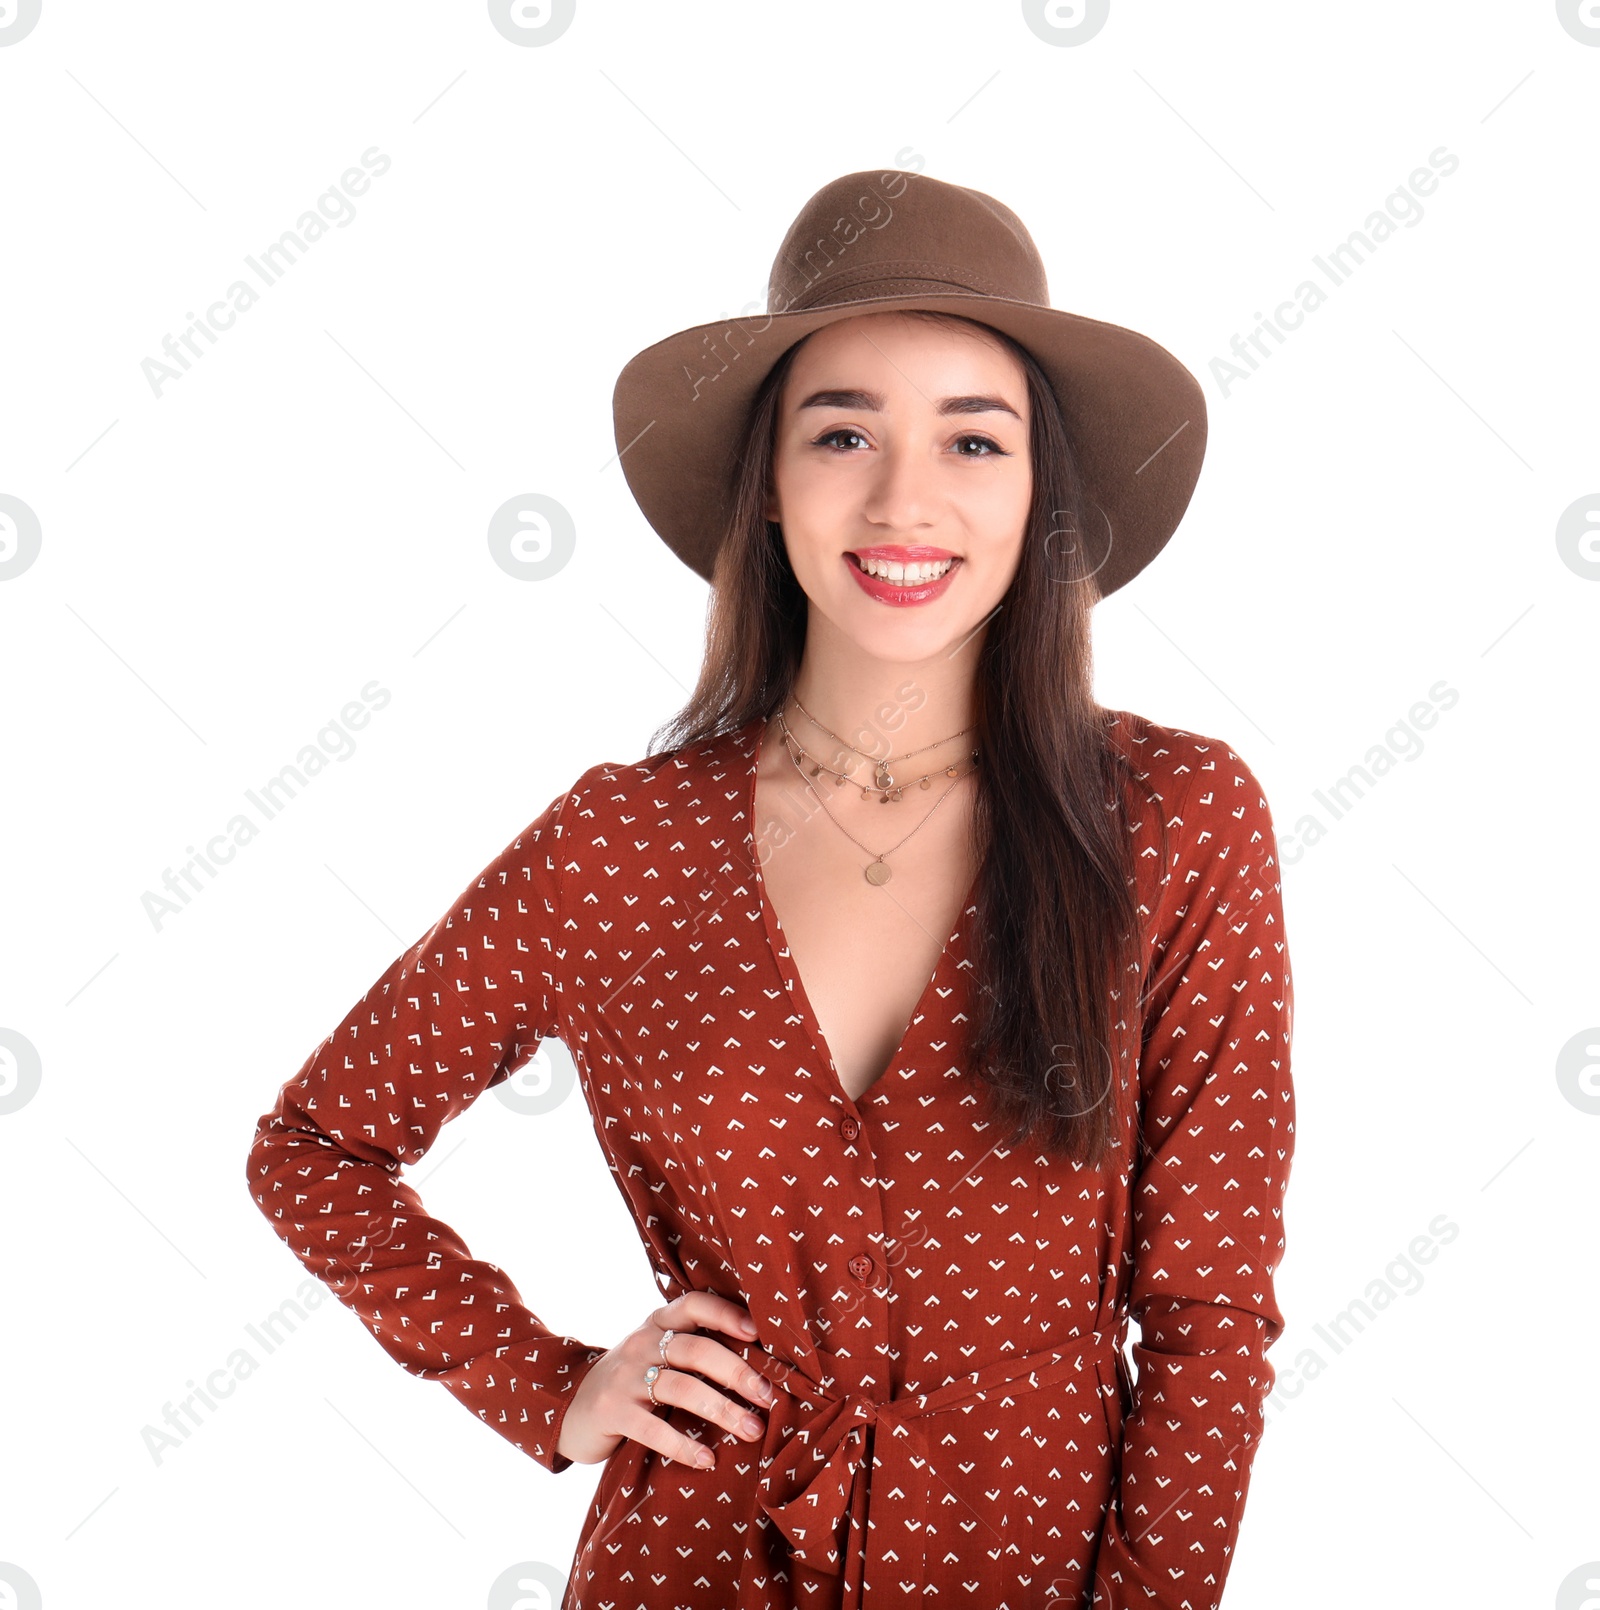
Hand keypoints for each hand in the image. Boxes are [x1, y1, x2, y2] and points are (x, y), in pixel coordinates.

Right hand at [555, 1292, 776, 1469]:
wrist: (571, 1409)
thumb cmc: (633, 1381)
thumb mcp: (657, 1354)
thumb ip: (693, 1350)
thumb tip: (760, 1366)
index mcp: (658, 1323)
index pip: (695, 1305)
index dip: (726, 1314)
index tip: (757, 1334)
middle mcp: (642, 1343)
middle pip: (696, 1350)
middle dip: (737, 1373)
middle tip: (768, 1397)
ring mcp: (624, 1376)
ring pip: (681, 1388)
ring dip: (722, 1410)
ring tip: (752, 1430)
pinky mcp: (612, 1412)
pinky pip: (654, 1428)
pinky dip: (684, 1445)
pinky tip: (707, 1459)